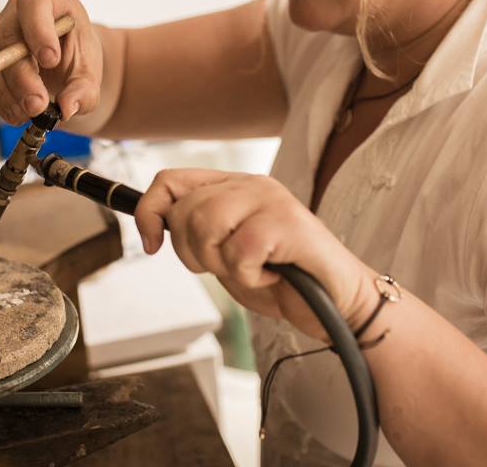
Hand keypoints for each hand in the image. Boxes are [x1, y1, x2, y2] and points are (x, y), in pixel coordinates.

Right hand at [0, 0, 100, 124]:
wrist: (66, 63)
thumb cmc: (77, 55)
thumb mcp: (90, 71)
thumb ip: (84, 89)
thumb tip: (67, 107)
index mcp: (49, 1)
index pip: (35, 5)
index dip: (39, 31)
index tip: (50, 60)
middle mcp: (17, 11)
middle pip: (9, 39)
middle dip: (22, 76)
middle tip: (37, 104)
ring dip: (6, 92)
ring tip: (26, 115)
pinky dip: (1, 100)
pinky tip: (16, 114)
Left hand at [135, 169, 378, 339]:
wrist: (336, 305)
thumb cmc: (283, 279)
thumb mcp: (225, 255)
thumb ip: (196, 233)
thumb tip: (151, 224)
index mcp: (234, 186)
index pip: (170, 181)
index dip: (149, 212)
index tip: (151, 245)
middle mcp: (252, 184)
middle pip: (184, 211)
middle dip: (194, 254)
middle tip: (230, 267)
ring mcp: (270, 200)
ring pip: (207, 225)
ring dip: (223, 264)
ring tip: (252, 270)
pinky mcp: (286, 223)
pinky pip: (239, 251)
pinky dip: (250, 276)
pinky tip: (272, 276)